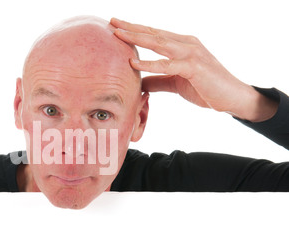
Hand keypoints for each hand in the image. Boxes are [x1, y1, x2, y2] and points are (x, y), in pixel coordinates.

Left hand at [111, 18, 277, 121]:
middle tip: (111, 22)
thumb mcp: (175, 83)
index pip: (154, 34)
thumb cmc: (205, 88)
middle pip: (153, 33)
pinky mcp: (194, 67)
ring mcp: (191, 53)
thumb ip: (157, 80)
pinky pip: (168, 64)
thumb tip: (139, 82)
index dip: (135, 30)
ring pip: (159, 43)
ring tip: (118, 34)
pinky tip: (133, 63)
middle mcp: (186, 44)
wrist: (232, 98)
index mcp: (181, 45)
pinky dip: (150, 64)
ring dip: (137, 38)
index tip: (116, 26)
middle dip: (131, 27)